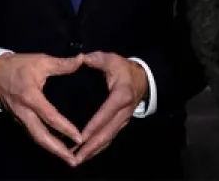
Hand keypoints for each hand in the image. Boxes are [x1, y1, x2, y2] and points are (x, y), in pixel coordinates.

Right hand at [0, 52, 86, 166]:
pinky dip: (45, 143)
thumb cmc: (18, 66)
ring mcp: (20, 119)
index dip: (65, 128)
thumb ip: (62, 64)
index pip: (50, 117)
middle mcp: (25, 112)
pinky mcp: (19, 121)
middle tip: (73, 161)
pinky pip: (33, 134)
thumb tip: (82, 59)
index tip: (79, 138)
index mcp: (31, 97)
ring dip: (52, 150)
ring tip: (68, 158)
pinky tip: (56, 148)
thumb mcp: (40, 61)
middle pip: (41, 137)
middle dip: (57, 150)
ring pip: (36, 138)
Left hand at [71, 51, 147, 165]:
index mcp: (121, 96)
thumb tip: (81, 59)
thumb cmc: (124, 69)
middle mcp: (123, 112)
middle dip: (91, 147)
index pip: (105, 114)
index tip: (81, 137)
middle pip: (107, 133)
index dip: (94, 126)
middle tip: (75, 157)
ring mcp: (123, 121)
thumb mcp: (111, 60)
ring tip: (77, 160)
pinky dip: (98, 148)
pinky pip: (109, 138)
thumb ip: (96, 59)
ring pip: (108, 139)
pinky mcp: (121, 125)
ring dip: (93, 151)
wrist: (143, 78)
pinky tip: (87, 154)